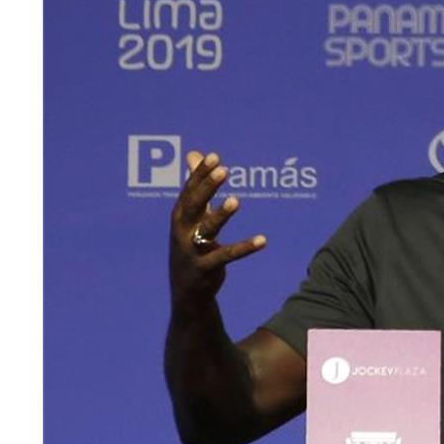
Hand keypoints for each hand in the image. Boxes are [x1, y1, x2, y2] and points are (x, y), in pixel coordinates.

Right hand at [169, 150, 265, 307]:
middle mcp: (182, 231)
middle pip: (193, 205)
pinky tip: (263, 240)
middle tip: (223, 170)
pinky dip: (245, 247)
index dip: (201, 174)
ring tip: (235, 200)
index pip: (189, 191)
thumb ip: (198, 185)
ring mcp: (192, 250)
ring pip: (207, 229)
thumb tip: (194, 153)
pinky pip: (227, 255)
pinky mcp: (206, 268)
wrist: (186, 290)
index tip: (214, 156)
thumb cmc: (191, 245)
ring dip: (221, 215)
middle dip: (207, 188)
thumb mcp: (192, 215)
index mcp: (180, 216)